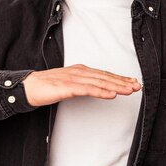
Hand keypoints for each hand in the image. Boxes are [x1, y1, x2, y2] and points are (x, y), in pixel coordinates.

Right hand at [22, 64, 140, 106]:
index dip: (119, 78)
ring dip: (116, 86)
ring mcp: (74, 78)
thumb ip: (83, 85)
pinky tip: (111, 94)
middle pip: (105, 77)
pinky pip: (88, 89)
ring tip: (129, 90)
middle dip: (123, 81)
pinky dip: (101, 91)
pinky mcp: (68, 87)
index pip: (104, 74)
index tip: (132, 82)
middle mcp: (80, 72)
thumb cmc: (47, 86)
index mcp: (80, 70)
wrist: (28, 87)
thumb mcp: (69, 84)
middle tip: (137, 86)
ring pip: (100, 82)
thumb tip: (97, 88)